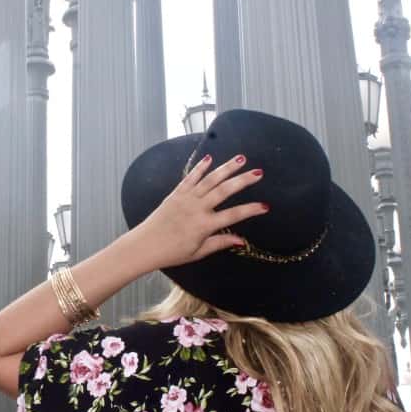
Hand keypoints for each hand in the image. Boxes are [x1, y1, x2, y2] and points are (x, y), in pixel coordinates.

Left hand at [131, 153, 268, 271]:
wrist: (145, 245)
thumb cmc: (172, 253)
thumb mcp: (198, 252)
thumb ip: (220, 243)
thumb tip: (241, 240)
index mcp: (204, 226)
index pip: (233, 215)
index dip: (251, 210)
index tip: (265, 206)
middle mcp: (197, 208)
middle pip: (224, 191)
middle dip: (243, 181)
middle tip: (258, 172)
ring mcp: (186, 199)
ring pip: (209, 180)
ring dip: (226, 168)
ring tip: (240, 159)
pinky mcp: (175, 194)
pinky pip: (190, 178)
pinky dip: (200, 168)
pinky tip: (210, 158)